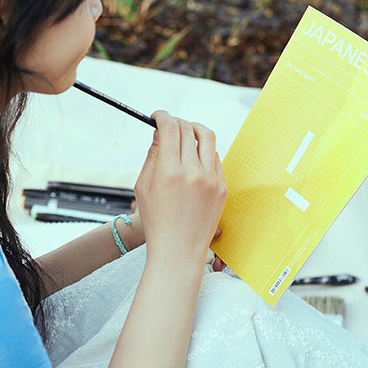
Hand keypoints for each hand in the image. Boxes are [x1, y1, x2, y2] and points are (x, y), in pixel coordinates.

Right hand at [135, 110, 227, 264]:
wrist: (178, 251)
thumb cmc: (156, 220)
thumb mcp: (144, 187)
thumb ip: (152, 156)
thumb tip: (159, 132)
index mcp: (170, 171)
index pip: (169, 128)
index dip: (162, 116)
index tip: (157, 116)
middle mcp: (193, 172)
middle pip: (188, 129)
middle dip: (176, 122)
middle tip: (169, 126)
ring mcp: (211, 179)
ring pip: (207, 137)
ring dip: (194, 130)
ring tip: (185, 135)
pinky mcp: (223, 187)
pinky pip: (215, 158)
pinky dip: (204, 153)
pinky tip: (194, 160)